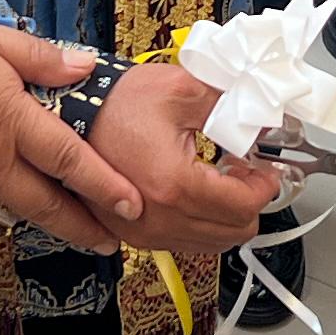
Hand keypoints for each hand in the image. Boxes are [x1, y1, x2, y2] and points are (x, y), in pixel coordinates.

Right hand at [0, 12, 144, 242]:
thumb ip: (35, 57)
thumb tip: (82, 67)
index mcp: (9, 117)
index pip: (71, 160)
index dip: (106, 185)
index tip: (134, 206)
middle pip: (47, 204)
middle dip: (84, 227)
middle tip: (110, 243)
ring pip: (10, 204)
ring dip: (40, 214)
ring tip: (63, 219)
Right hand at [83, 63, 281, 254]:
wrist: (69, 117)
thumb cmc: (115, 105)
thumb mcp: (182, 90)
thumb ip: (231, 107)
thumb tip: (262, 122)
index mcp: (174, 186)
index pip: (244, 206)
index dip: (265, 185)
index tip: (267, 168)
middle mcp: (158, 219)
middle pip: (235, 232)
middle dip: (249, 202)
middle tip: (247, 172)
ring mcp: (144, 233)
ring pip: (213, 244)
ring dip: (227, 215)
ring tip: (222, 180)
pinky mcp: (134, 235)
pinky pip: (186, 242)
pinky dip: (202, 223)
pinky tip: (198, 192)